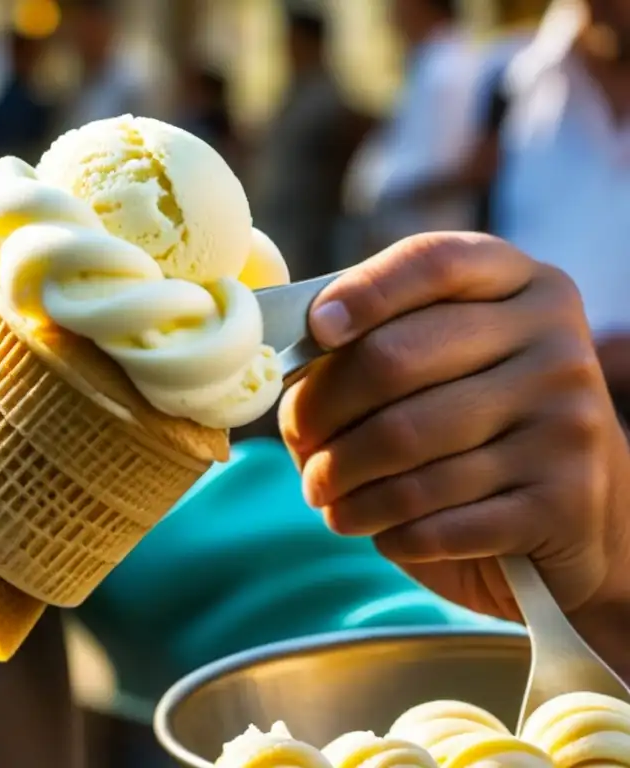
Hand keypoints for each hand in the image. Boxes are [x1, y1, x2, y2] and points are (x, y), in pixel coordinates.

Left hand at [279, 234, 629, 632]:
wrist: (583, 522)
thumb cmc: (481, 432)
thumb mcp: (447, 366)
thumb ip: (377, 345)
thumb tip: (286, 370)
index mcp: (521, 287)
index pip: (432, 263)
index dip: (363, 292)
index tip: (317, 329)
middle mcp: (553, 344)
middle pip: (393, 359)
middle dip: (321, 413)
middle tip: (301, 446)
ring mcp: (567, 421)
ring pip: (403, 446)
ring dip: (342, 483)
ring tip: (324, 495)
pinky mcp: (563, 501)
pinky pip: (436, 518)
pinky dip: (389, 530)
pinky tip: (380, 530)